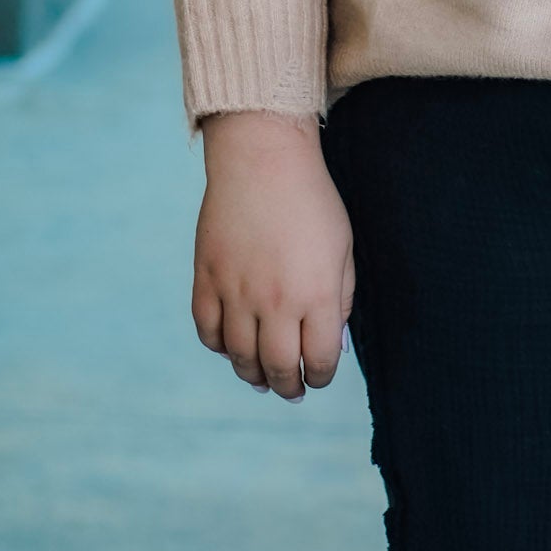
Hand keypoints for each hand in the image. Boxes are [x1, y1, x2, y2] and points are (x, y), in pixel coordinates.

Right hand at [192, 110, 354, 403]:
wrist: (264, 159)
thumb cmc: (312, 200)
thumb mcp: (344, 246)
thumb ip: (341, 298)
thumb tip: (332, 342)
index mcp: (317, 293)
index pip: (320, 358)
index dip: (322, 375)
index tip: (320, 375)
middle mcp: (276, 301)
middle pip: (279, 368)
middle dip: (288, 386)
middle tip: (292, 390)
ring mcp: (236, 292)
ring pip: (240, 357)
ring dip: (253, 375)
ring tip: (263, 378)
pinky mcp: (207, 279)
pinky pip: (208, 331)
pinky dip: (219, 346)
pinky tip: (232, 346)